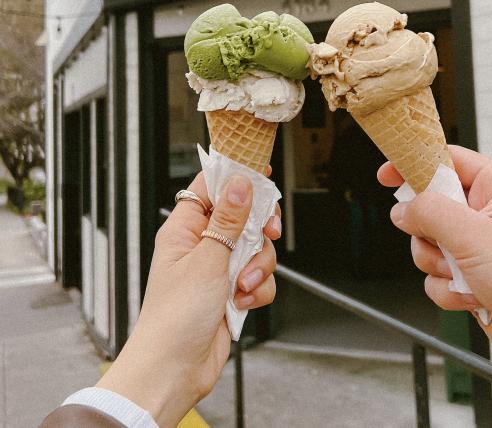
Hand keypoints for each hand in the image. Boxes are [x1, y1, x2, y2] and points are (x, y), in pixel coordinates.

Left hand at [97, 172, 279, 426]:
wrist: (174, 370)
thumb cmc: (174, 317)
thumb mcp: (206, 260)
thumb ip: (228, 220)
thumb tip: (240, 183)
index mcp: (184, 228)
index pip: (210, 187)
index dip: (235, 176)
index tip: (261, 172)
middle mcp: (201, 244)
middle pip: (242, 216)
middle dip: (258, 229)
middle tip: (267, 232)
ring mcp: (217, 268)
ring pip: (255, 249)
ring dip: (257, 267)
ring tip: (242, 284)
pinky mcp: (231, 290)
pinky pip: (258, 277)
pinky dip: (256, 289)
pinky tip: (242, 301)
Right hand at [378, 145, 491, 386]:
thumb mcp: (475, 237)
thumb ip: (430, 213)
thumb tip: (402, 208)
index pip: (447, 160)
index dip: (415, 164)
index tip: (387, 175)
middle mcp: (488, 215)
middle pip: (430, 206)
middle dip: (428, 232)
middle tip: (445, 242)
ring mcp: (480, 248)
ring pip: (429, 244)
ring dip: (438, 265)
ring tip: (466, 276)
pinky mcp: (473, 278)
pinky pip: (436, 276)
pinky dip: (447, 290)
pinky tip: (472, 298)